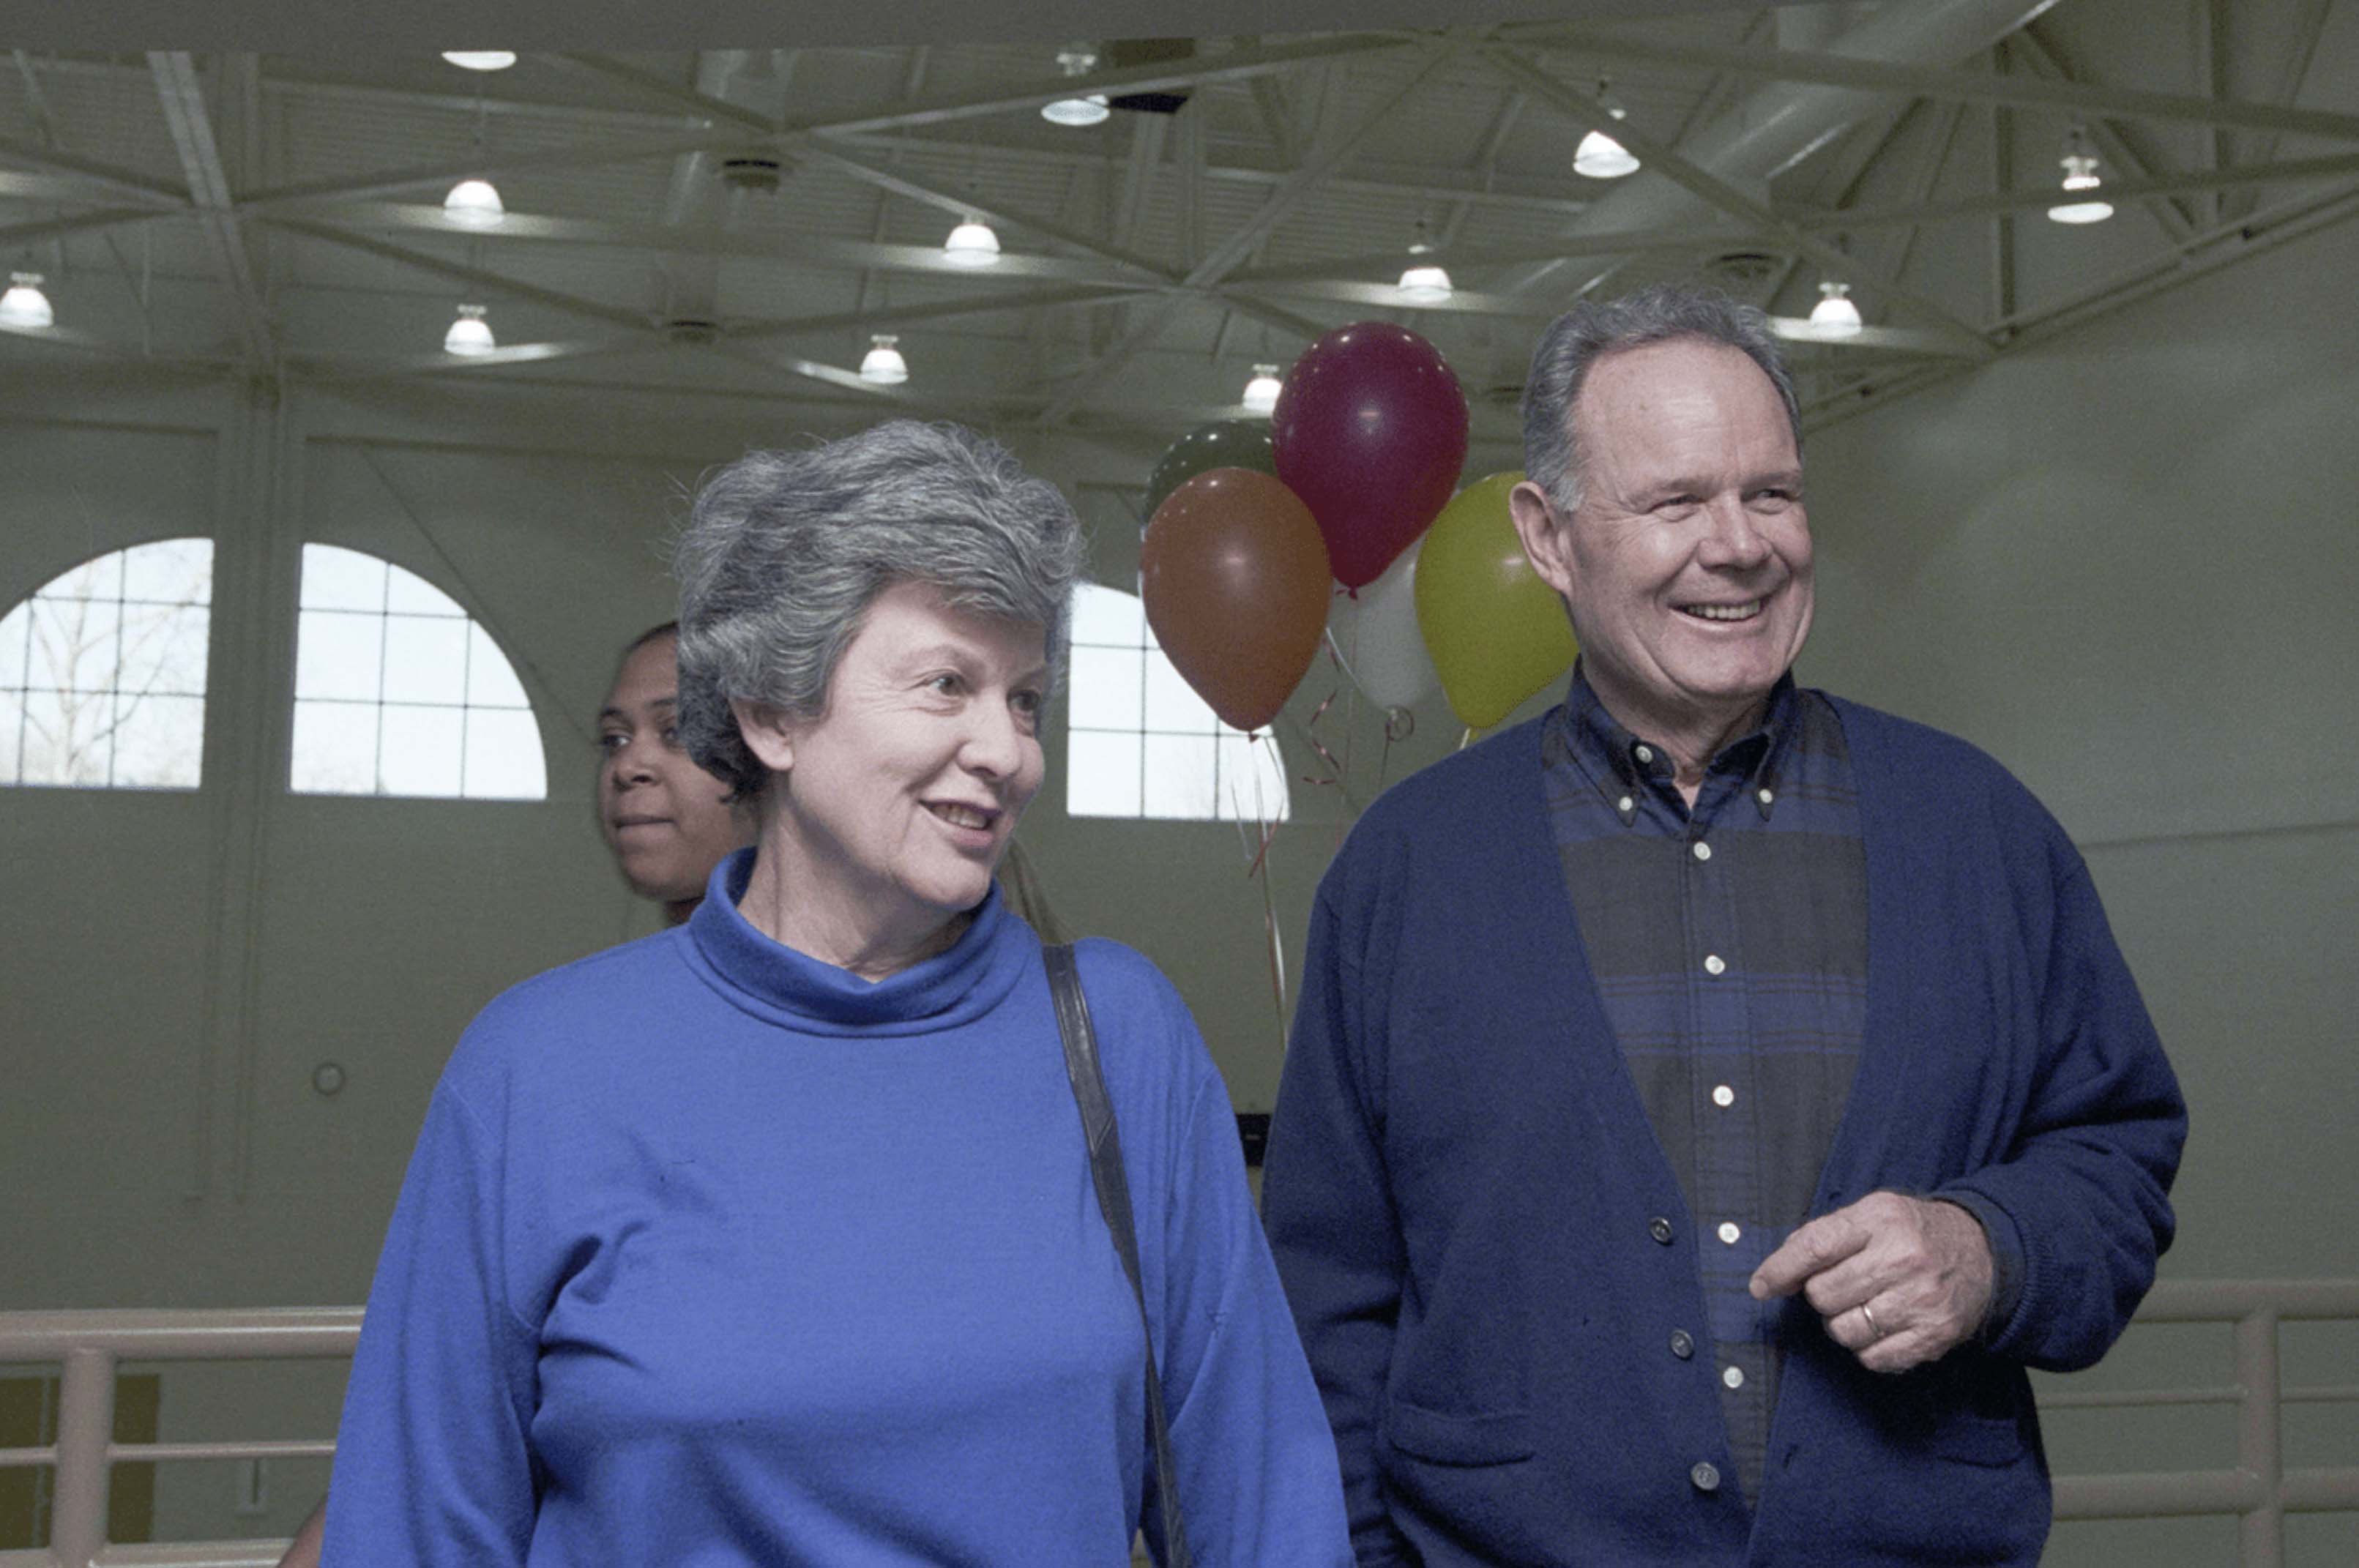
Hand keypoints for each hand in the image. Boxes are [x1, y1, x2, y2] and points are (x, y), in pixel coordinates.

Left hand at [1748, 1192, 1994, 1373]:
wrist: (1983, 1253)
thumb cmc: (1911, 1234)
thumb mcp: (1870, 1215)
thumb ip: (1821, 1237)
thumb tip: (1774, 1276)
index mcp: (1881, 1219)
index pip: (1815, 1247)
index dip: (1780, 1270)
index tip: (1761, 1286)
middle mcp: (1904, 1258)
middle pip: (1824, 1294)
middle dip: (1822, 1294)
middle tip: (1844, 1285)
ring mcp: (1921, 1300)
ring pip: (1844, 1330)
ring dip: (1843, 1323)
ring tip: (1864, 1305)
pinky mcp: (1934, 1335)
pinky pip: (1873, 1358)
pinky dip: (1867, 1348)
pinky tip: (1882, 1326)